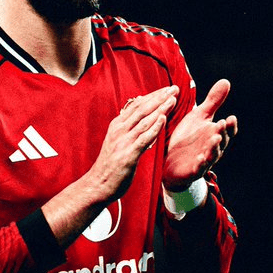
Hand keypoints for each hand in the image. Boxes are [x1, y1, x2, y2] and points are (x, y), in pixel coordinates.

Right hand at [89, 85, 178, 202]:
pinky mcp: (128, 155)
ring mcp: (123, 142)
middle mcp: (119, 130)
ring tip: (172, 99)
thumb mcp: (117, 140)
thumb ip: (128, 127)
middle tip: (174, 88)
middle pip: (142, 109)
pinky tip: (162, 119)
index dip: (153, 95)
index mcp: (117, 125)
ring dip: (160, 108)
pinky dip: (153, 127)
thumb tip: (140, 114)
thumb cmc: (110, 164)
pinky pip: (143, 138)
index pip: (137, 105)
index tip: (167, 88)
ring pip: (144, 121)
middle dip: (159, 97)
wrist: (98, 184)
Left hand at [163, 79, 237, 191]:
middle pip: (220, 142)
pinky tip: (201, 159)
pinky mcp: (192, 170)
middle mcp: (212, 148)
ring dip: (214, 148)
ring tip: (214, 139)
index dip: (230, 126)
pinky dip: (200, 164)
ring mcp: (203, 160)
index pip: (226, 131)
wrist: (171, 161)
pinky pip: (198, 169)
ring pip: (212, 155)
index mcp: (214, 134)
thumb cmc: (187, 137)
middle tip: (221, 124)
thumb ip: (212, 102)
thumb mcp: (199, 117)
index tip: (231, 117)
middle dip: (222, 133)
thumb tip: (226, 81)